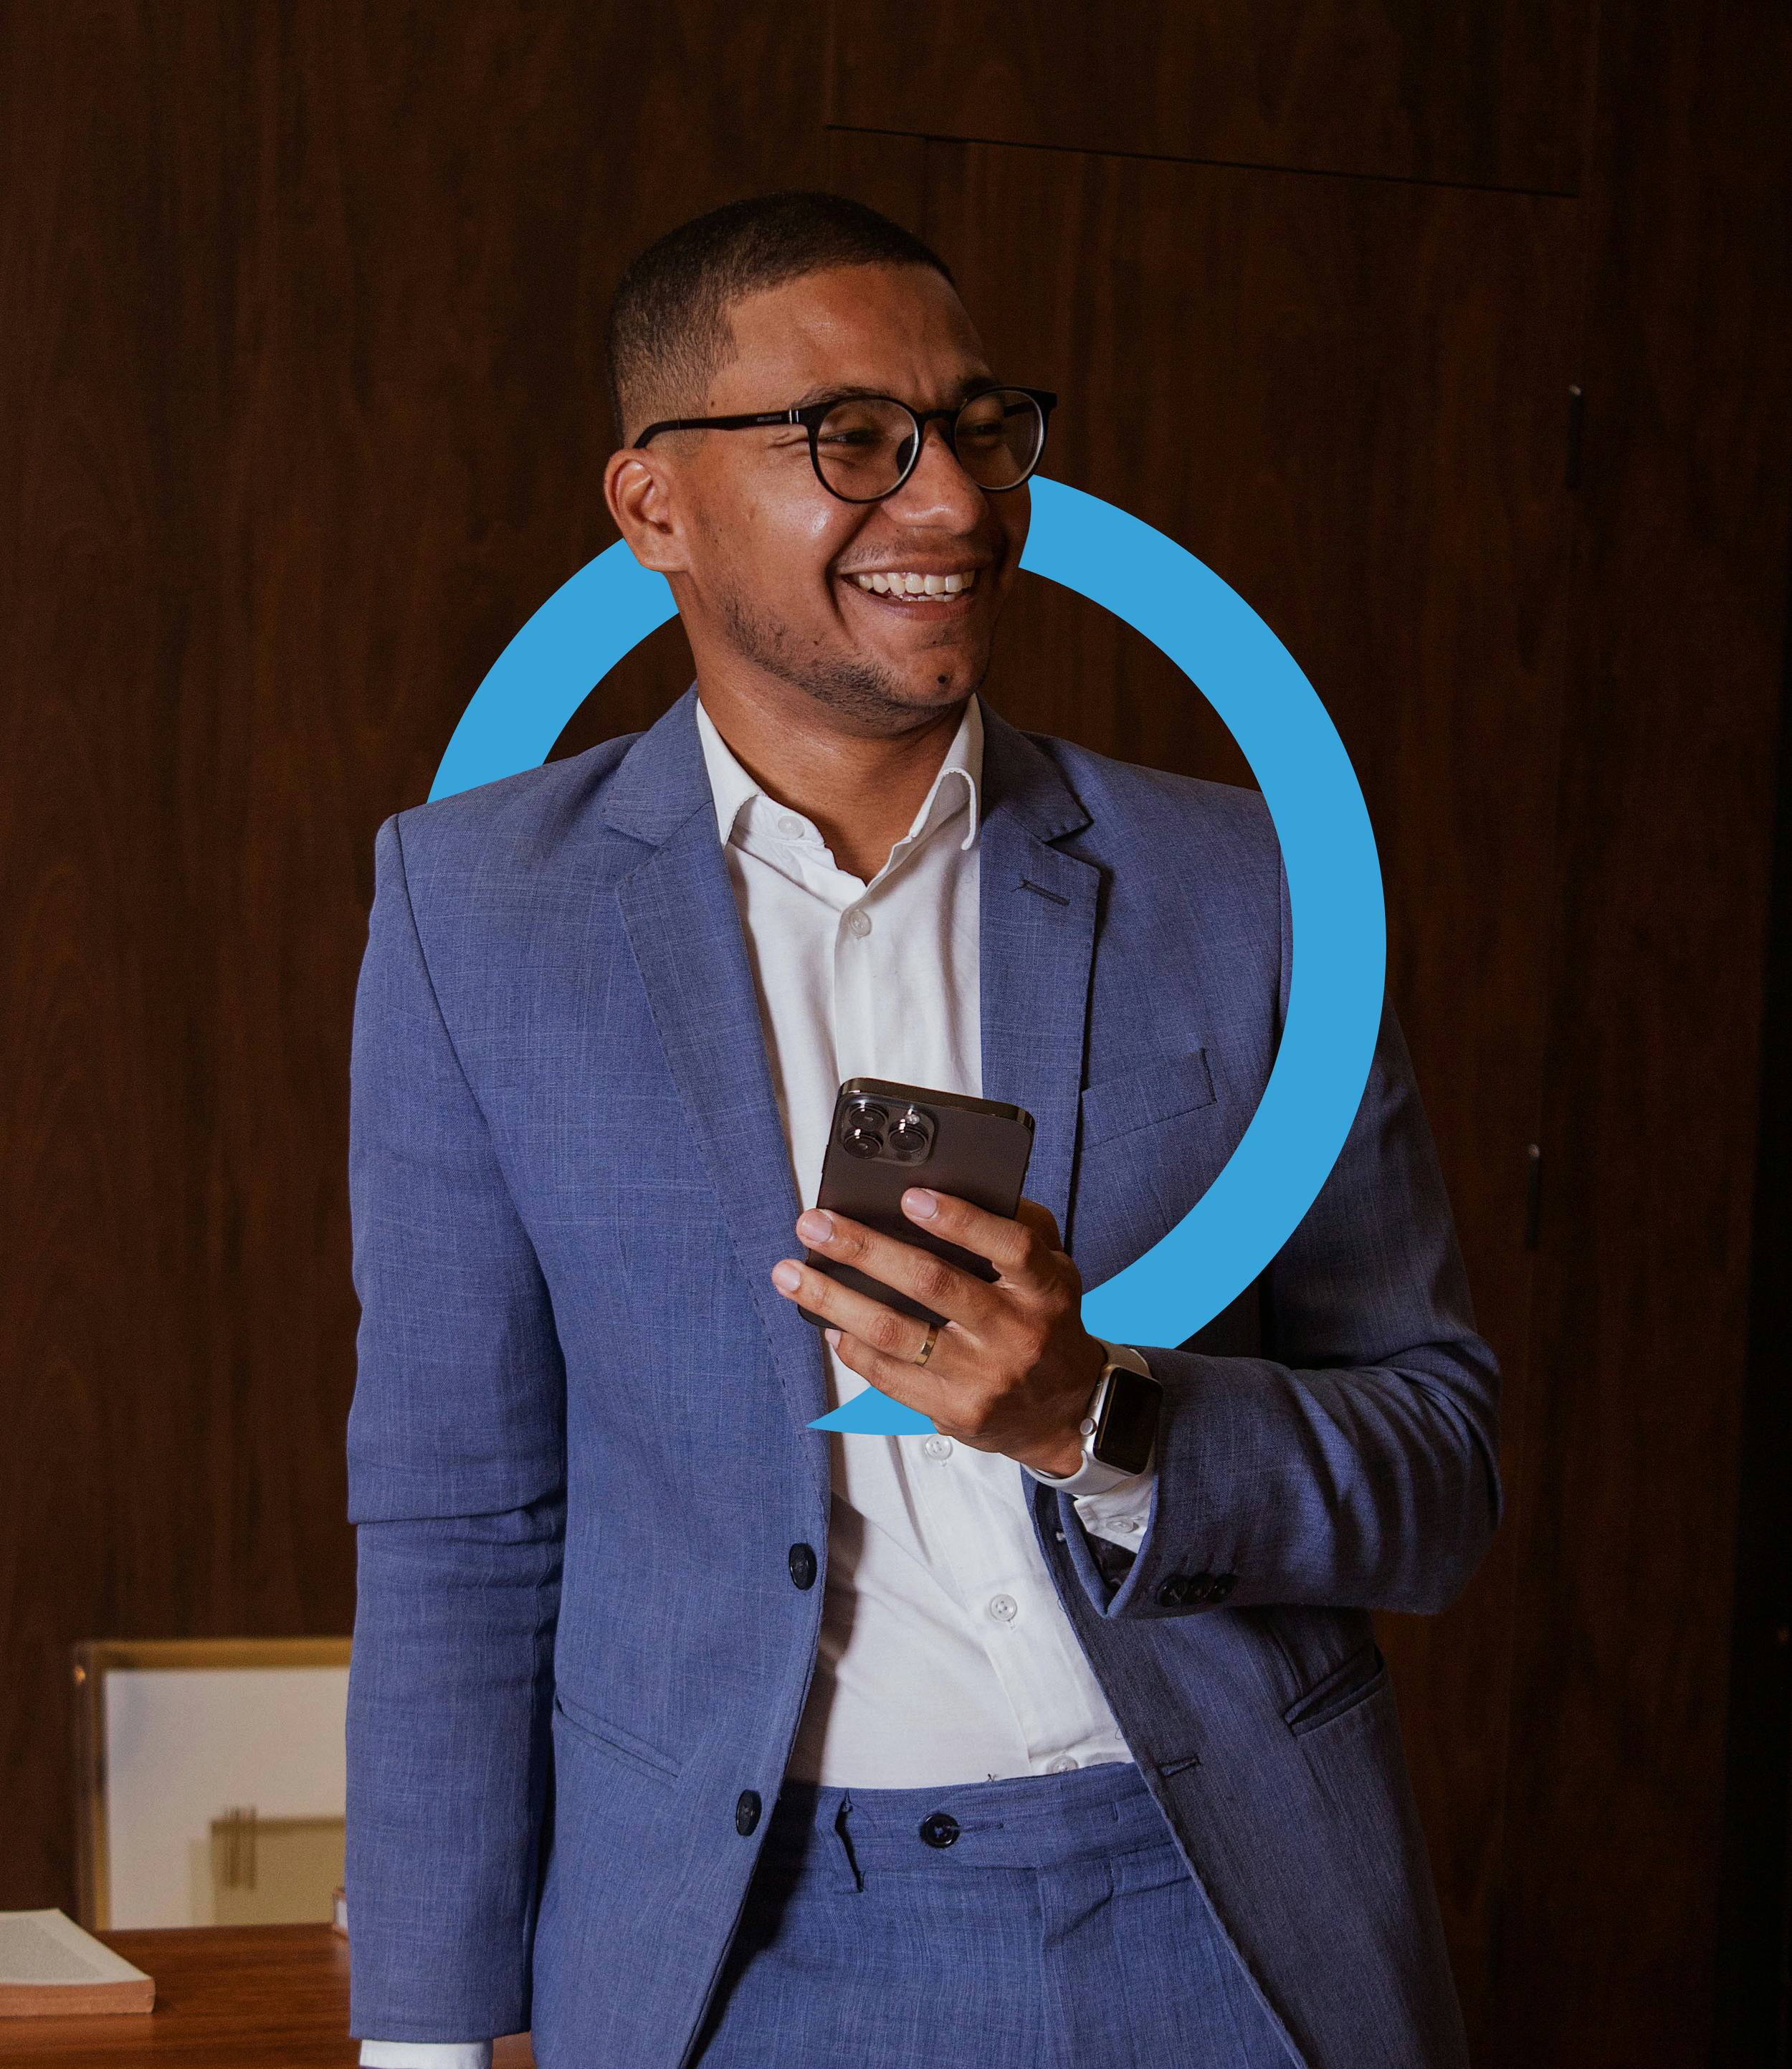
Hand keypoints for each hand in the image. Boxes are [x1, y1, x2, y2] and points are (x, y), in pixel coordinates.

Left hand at [770, 1190, 1103, 1474]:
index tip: (909, 1196)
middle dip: (864, 1249)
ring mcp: (983, 1376)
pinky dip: (852, 1346)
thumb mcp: (1053, 1269)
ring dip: (834, 1300)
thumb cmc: (1046, 1321)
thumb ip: (1017, 1226)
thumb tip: (948, 1188)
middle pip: (932, 1284)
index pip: (1009, 1246)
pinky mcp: (955, 1410)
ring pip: (896, 1333)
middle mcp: (1015, 1332)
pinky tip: (826, 1321)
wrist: (1067, 1409)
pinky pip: (890, 1376)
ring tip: (791, 1274)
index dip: (960, 1220)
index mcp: (1044, 1288)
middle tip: (814, 1224)